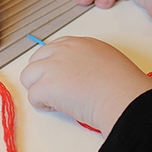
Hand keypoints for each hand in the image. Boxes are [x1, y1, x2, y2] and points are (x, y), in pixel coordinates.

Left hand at [20, 36, 151, 136]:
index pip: (53, 48)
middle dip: (42, 75)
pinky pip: (33, 97)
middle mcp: (62, 51)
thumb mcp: (107, 59)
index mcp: (78, 43)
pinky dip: (43, 105)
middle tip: (57, 90)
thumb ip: (88, 60)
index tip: (61, 76)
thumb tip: (80, 74)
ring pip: (28, 76)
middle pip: (36, 60)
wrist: (123, 95)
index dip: (54, 65)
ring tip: (56, 100)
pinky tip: (60, 107)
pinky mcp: (46, 86)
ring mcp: (52, 67)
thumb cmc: (122, 84)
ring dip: (38, 88)